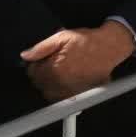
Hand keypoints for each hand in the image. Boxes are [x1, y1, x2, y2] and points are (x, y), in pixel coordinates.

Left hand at [21, 21, 135, 100]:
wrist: (108, 48)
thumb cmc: (87, 41)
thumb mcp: (61, 37)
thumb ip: (41, 48)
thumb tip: (26, 55)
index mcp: (54, 70)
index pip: (33, 74)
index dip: (35, 65)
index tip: (40, 60)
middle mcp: (62, 84)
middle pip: (40, 85)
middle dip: (42, 75)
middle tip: (51, 64)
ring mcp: (72, 91)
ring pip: (50, 94)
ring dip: (50, 85)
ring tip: (59, 72)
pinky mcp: (81, 95)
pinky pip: (63, 99)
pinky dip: (61, 92)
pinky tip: (66, 80)